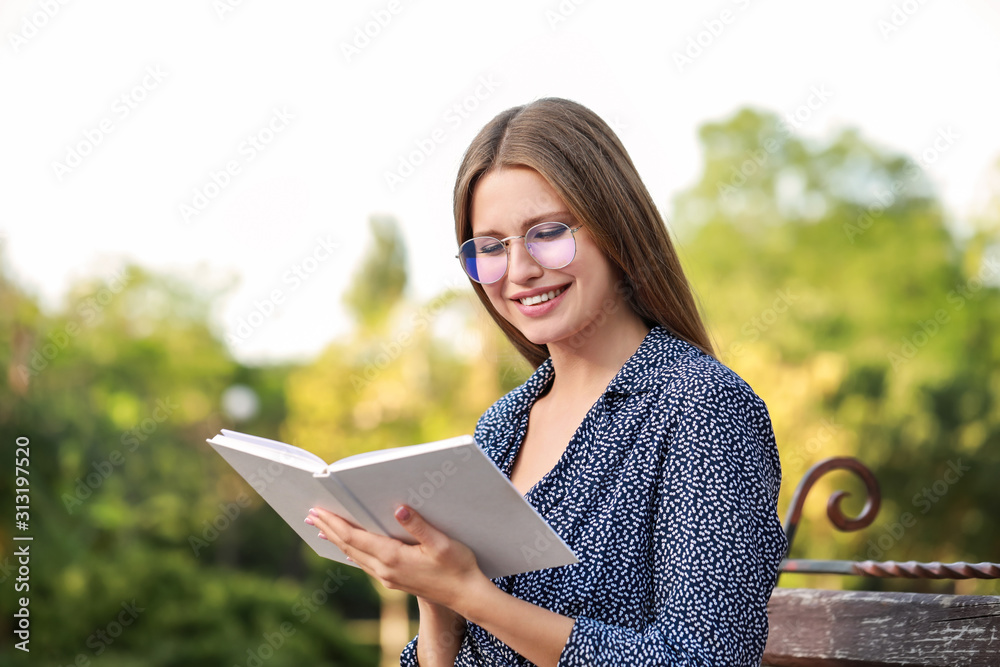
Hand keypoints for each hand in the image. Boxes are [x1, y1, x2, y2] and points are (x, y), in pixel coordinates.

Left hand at [305, 505, 489, 611]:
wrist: (466, 595)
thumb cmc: (458, 567)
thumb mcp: (441, 543)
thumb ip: (418, 525)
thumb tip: (398, 508)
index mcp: (393, 557)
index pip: (354, 537)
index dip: (334, 523)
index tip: (318, 511)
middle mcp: (385, 570)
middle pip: (349, 546)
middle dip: (329, 529)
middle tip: (310, 515)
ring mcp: (388, 578)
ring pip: (355, 556)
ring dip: (337, 540)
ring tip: (322, 528)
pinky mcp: (394, 580)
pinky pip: (365, 563)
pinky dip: (352, 551)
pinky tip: (349, 549)